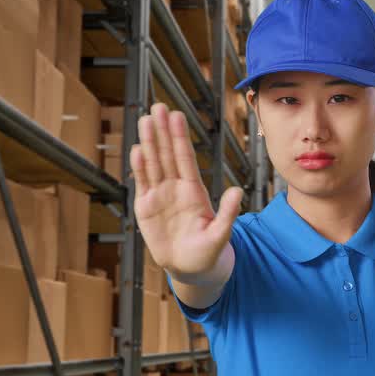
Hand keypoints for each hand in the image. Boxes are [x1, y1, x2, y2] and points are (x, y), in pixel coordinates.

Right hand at [129, 103, 242, 279]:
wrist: (190, 268)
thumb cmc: (208, 252)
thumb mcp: (220, 235)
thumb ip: (227, 213)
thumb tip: (238, 191)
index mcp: (194, 191)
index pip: (186, 158)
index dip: (180, 137)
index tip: (177, 115)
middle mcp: (176, 188)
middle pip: (167, 154)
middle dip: (162, 131)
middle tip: (158, 106)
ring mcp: (160, 196)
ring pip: (153, 164)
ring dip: (149, 143)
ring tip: (145, 120)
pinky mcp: (145, 208)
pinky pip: (142, 183)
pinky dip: (139, 167)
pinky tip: (136, 149)